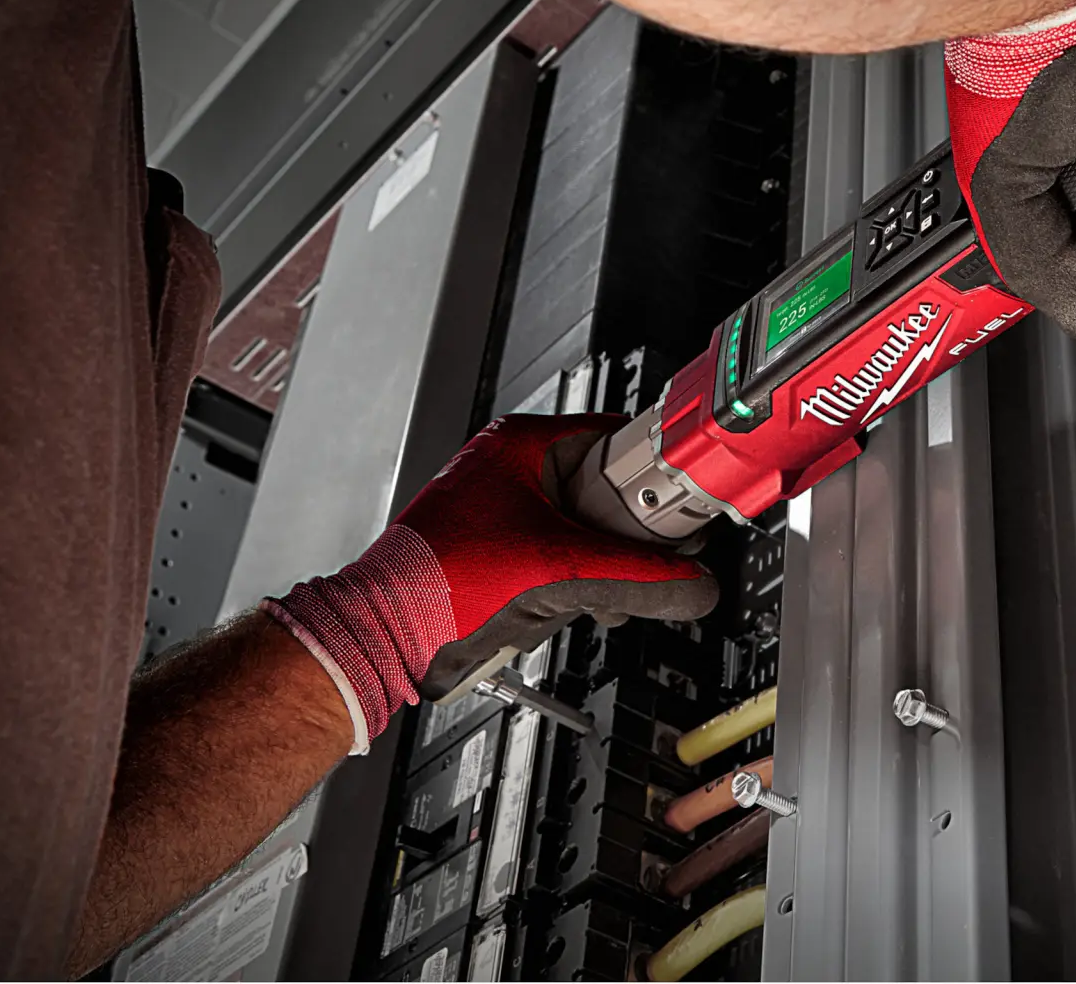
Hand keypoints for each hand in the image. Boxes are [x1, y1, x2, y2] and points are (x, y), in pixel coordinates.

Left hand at [264, 414, 716, 751]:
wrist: (383, 636)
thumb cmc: (435, 585)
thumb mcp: (560, 572)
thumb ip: (638, 578)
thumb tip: (693, 584)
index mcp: (519, 445)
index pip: (615, 438)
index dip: (654, 473)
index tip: (684, 502)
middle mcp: (508, 469)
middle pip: (605, 491)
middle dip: (629, 538)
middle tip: (648, 561)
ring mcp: (501, 511)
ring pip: (583, 530)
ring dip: (602, 568)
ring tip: (602, 594)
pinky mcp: (496, 551)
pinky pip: (558, 557)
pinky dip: (574, 584)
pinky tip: (573, 608)